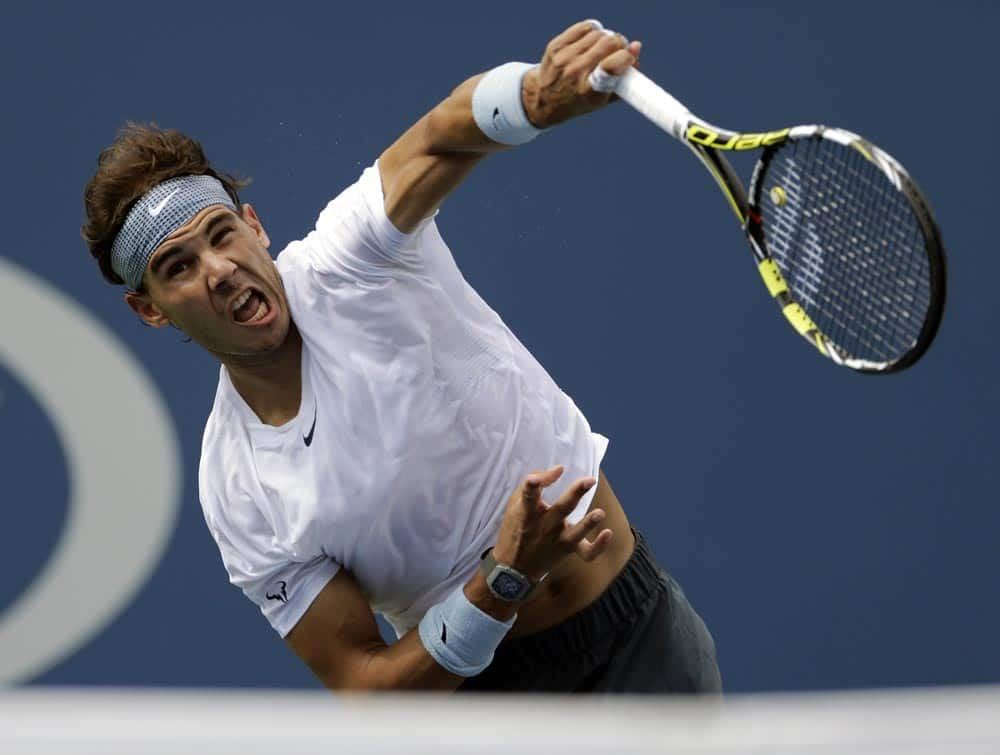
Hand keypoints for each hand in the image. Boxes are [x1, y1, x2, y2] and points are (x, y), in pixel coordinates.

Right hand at [491, 465, 613, 581]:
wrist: (514, 567)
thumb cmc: (517, 527)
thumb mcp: (515, 503)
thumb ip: (534, 483)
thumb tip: (559, 469)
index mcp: (527, 513)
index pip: (529, 495)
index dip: (536, 484)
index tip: (558, 469)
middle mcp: (544, 526)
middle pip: (561, 509)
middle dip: (575, 494)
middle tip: (590, 481)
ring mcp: (557, 540)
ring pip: (575, 533)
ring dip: (588, 523)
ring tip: (600, 513)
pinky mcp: (568, 550)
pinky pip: (586, 553)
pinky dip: (598, 547)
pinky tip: (608, 533)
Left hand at [521, 19, 641, 128]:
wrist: (544, 99)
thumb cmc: (580, 99)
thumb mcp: (604, 99)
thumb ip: (625, 78)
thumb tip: (636, 48)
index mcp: (589, 91)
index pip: (612, 66)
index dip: (627, 57)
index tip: (630, 56)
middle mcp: (575, 73)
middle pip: (608, 43)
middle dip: (620, 43)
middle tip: (619, 49)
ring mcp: (564, 58)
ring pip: (598, 33)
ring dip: (606, 38)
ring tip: (603, 48)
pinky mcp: (556, 46)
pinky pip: (583, 27)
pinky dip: (592, 31)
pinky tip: (591, 40)